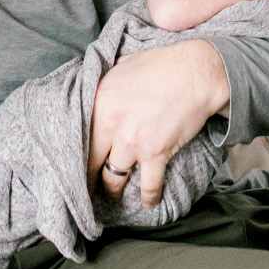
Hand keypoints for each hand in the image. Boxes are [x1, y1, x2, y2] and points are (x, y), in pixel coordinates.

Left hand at [87, 41, 229, 209]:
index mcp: (98, 103)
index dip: (73, 157)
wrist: (196, 72)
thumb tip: (97, 88)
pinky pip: (149, 185)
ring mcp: (132, 141)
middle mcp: (109, 125)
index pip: (77, 138)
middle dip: (87, 180)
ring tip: (113, 198)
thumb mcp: (122, 66)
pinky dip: (149, 197)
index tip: (72, 168)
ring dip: (113, 191)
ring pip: (113, 178)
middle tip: (86, 191)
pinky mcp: (156, 153)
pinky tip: (148, 203)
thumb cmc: (161, 65)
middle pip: (89, 163)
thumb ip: (105, 83)